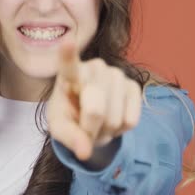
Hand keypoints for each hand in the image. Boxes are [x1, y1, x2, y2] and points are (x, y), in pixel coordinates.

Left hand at [47, 40, 142, 161]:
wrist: (89, 115)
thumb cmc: (69, 116)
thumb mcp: (60, 128)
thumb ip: (69, 139)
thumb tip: (85, 153)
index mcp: (69, 74)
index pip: (68, 64)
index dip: (68, 54)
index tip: (67, 42)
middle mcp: (95, 68)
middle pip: (95, 110)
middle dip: (89, 129)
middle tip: (84, 128)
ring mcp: (117, 75)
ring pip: (114, 119)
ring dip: (105, 131)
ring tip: (98, 123)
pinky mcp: (134, 86)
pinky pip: (130, 120)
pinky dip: (120, 130)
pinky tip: (114, 119)